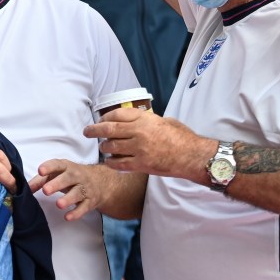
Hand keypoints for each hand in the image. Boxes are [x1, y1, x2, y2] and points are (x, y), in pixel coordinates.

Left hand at [29, 159, 109, 220]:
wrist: (100, 182)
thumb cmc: (72, 176)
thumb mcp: (57, 173)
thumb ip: (40, 180)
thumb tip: (25, 188)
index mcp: (66, 167)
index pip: (57, 164)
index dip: (49, 167)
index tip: (40, 171)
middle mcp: (76, 176)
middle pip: (67, 179)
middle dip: (56, 184)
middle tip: (45, 190)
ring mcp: (84, 188)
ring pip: (77, 193)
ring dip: (68, 199)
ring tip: (58, 204)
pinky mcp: (90, 201)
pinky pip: (83, 208)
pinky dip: (76, 213)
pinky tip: (68, 217)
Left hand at [84, 109, 212, 182]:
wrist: (192, 156)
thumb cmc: (182, 137)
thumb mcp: (165, 120)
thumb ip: (148, 120)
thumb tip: (136, 120)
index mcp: (144, 118)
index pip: (116, 114)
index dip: (105, 117)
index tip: (100, 120)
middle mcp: (138, 132)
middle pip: (109, 129)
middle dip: (94, 130)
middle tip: (87, 131)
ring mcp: (138, 149)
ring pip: (111, 147)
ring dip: (104, 147)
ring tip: (103, 147)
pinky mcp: (141, 164)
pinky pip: (119, 163)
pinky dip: (111, 162)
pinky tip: (109, 161)